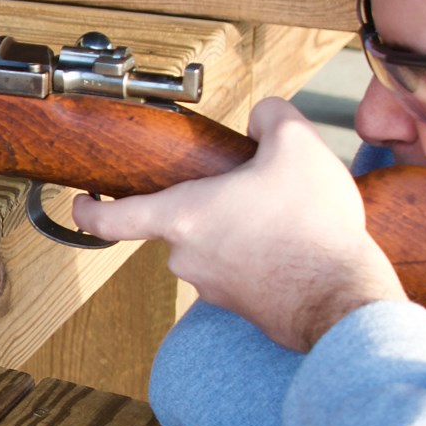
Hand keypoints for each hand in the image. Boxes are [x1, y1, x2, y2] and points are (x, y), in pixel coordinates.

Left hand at [70, 97, 405, 351]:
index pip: (116, 218)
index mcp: (184, 218)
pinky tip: (295, 245)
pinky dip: (260, 258)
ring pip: (216, 248)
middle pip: (183, 223)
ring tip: (285, 218)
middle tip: (253, 190)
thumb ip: (270, 116)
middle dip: (212, 204)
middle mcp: (188, 258)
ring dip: (239, 232)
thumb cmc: (313, 229)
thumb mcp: (297, 144)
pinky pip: (242, 272)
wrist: (344, 300)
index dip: (92, 210)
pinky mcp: (243, 308)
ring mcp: (214, 288)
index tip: (81, 205)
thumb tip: (263, 119)